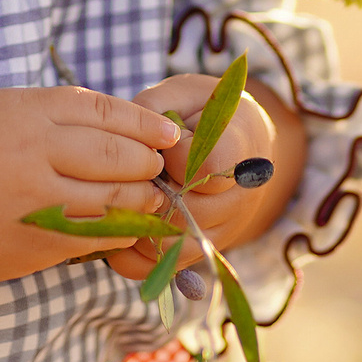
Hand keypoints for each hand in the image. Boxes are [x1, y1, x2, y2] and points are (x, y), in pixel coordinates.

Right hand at [0, 86, 181, 285]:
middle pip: (118, 154)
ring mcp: (38, 203)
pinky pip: (100, 236)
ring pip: (117, 198)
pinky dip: (124, 228)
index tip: (168, 131)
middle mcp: (34, 154)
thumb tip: (121, 124)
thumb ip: (54, 113)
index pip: (104, 112)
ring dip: (144, 196)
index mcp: (24, 112)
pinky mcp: (39, 244)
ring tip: (152, 194)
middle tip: (160, 163)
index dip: (144, 122)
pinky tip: (130, 223)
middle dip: (148, 160)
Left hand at [104, 74, 302, 282]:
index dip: (172, 156)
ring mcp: (225, 229)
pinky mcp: (204, 250)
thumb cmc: (200, 111)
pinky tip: (120, 228)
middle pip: (183, 212)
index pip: (206, 167)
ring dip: (136, 226)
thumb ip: (154, 109)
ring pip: (171, 246)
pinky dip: (133, 255)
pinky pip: (163, 267)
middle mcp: (240, 196)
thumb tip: (127, 142)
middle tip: (130, 173)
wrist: (235, 140)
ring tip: (120, 199)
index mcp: (241, 147)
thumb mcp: (181, 93)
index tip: (161, 143)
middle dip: (146, 193)